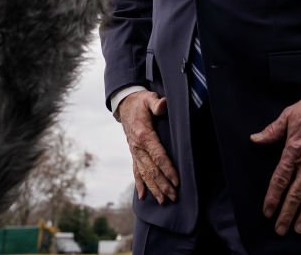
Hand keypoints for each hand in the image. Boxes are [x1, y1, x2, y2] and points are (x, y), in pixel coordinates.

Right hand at [117, 90, 178, 204]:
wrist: (124, 104)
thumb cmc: (140, 101)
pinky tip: (143, 196)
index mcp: (144, 135)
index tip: (177, 181)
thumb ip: (156, 104)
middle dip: (163, 184)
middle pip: (152, 169)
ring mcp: (134, 152)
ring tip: (163, 201)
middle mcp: (137, 147)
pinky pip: (136, 171)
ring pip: (144, 174)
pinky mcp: (134, 153)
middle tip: (174, 196)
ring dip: (154, 188)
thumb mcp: (148, 98)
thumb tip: (164, 105)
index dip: (167, 169)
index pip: (158, 156)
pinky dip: (140, 184)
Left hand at [250, 94, 300, 235]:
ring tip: (299, 230)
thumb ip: (272, 131)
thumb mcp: (288, 116)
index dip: (272, 198)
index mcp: (293, 151)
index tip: (267, 212)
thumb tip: (255, 139)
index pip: (280, 180)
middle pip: (295, 194)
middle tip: (280, 229)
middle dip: (286, 213)